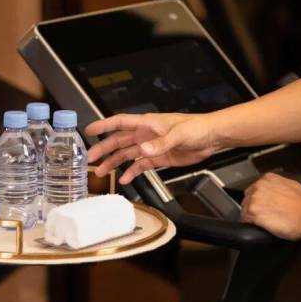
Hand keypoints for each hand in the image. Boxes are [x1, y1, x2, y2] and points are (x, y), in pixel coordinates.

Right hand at [85, 113, 218, 183]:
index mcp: (147, 124)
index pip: (121, 122)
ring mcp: (151, 147)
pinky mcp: (159, 158)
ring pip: (127, 155)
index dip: (104, 125)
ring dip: (114, 163)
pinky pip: (141, 166)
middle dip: (104, 149)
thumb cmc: (196, 128)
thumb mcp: (179, 134)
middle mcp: (146, 135)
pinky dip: (132, 172)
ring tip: (102, 172)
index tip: (90, 130)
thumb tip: (144, 149)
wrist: (211, 138)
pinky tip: (125, 179)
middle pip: (119, 141)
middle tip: (91, 158)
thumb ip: (161, 143)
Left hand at [241, 173, 300, 239]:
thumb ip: (278, 185)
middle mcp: (259, 187)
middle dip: (253, 207)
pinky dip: (250, 224)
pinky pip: (245, 220)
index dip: (257, 200)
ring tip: (263, 222)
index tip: (262, 205)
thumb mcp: (292, 185)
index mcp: (267, 179)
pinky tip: (259, 226)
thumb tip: (275, 190)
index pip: (254, 189)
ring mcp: (255, 199)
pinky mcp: (253, 213)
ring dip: (251, 216)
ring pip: (244, 210)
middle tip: (264, 215)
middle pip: (247, 199)